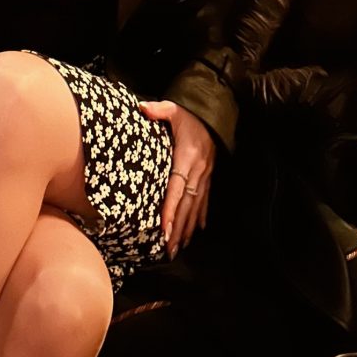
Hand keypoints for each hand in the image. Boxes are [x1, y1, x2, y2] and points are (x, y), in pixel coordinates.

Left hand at [138, 99, 214, 258]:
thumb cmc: (189, 116)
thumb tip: (141, 107)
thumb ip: (158, 109)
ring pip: (196, 206)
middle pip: (186, 203)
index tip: (164, 228)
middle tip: (169, 248)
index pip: (177, 187)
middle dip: (178, 227)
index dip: (170, 208)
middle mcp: (198, 170)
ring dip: (188, 227)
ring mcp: (205, 176)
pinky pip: (205, 200)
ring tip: (179, 247)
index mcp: (187, 157)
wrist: (214, 117)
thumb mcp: (174, 109)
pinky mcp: (209, 178)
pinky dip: (200, 217)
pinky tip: (196, 231)